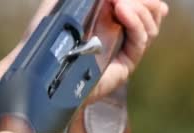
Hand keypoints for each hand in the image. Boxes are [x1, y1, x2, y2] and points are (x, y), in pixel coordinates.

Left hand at [22, 0, 168, 101]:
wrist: (42, 65)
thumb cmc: (50, 33)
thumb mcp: (71, 1)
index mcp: (112, 17)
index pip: (141, 3)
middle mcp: (121, 33)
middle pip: (152, 13)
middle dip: (143, 0)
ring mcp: (124, 49)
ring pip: (150, 26)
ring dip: (139, 8)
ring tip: (119, 2)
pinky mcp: (125, 65)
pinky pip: (140, 41)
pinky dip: (135, 22)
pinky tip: (122, 10)